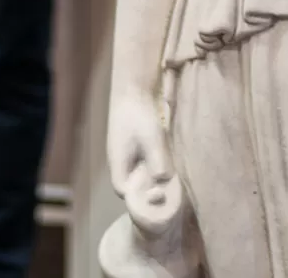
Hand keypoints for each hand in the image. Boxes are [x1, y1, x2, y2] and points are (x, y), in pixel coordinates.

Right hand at [107, 85, 177, 207]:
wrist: (133, 90)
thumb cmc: (139, 114)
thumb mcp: (152, 138)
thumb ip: (157, 161)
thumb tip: (163, 182)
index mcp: (118, 163)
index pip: (123, 190)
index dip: (138, 197)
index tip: (157, 194)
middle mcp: (119, 161)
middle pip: (130, 184)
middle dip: (147, 188)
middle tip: (166, 187)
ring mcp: (124, 153)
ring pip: (137, 173)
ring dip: (151, 176)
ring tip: (169, 176)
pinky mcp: (132, 146)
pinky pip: (140, 163)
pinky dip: (152, 165)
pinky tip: (165, 161)